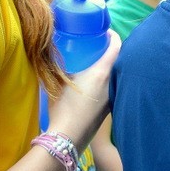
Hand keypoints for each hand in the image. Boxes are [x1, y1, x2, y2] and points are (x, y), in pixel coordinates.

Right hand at [48, 30, 121, 148]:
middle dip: (112, 52)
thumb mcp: (57, 83)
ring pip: (116, 76)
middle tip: (100, 46)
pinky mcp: (110, 109)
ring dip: (110, 68)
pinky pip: (113, 88)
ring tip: (97, 63)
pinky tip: (95, 84)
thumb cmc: (62, 108)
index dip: (114, 37)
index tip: (107, 32)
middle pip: (119, 61)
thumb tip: (50, 56)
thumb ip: (57, 68)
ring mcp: (113, 98)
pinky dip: (108, 81)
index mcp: (102, 73)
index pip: (116, 48)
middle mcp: (112, 84)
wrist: (68, 138)